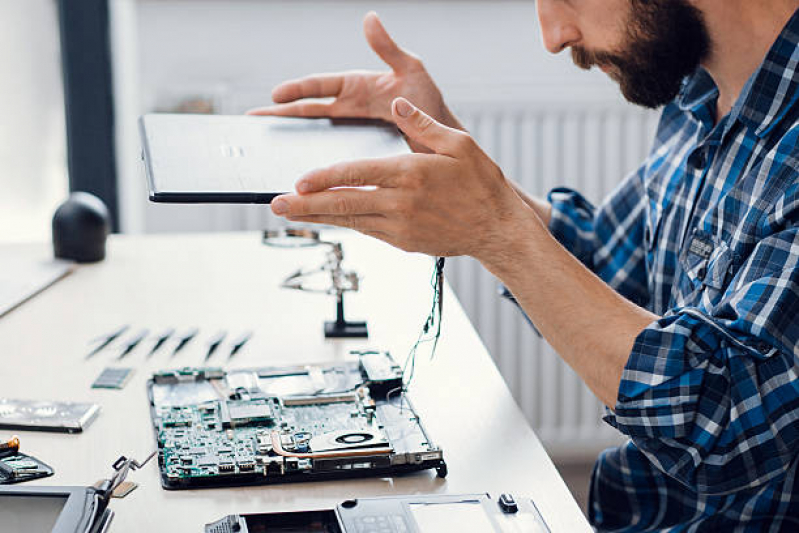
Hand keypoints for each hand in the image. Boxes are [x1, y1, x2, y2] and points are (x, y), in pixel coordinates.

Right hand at [247, 12, 462, 150]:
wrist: (444, 141)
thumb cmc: (430, 104)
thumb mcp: (411, 70)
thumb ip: (389, 48)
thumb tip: (370, 18)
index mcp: (357, 87)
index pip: (320, 86)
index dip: (297, 90)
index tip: (275, 95)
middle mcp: (349, 109)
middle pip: (307, 111)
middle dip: (280, 115)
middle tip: (252, 122)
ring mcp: (351, 133)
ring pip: (313, 135)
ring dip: (289, 139)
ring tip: (264, 147)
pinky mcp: (357, 154)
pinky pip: (330, 157)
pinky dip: (313, 162)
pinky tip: (298, 174)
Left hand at [270, 97, 539, 262]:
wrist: (497, 229)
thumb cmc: (481, 184)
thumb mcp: (458, 144)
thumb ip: (421, 124)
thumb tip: (394, 104)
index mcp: (411, 174)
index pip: (357, 174)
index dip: (325, 178)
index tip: (299, 180)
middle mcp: (401, 203)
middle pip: (343, 203)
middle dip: (306, 205)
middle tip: (276, 205)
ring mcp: (400, 226)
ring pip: (350, 221)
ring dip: (318, 217)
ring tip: (290, 213)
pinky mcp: (403, 241)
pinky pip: (366, 230)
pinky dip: (344, 223)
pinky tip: (328, 219)